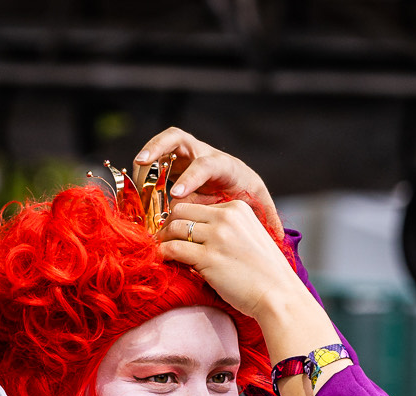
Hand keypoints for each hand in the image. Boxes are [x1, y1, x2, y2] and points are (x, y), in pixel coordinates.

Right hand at [133, 127, 279, 230]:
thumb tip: (282, 236)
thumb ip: (267, 217)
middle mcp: (202, 154)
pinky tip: (134, 179)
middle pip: (180, 139)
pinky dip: (145, 164)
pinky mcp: (173, 161)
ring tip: (135, 165)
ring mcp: (186, 155)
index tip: (176, 196)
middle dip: (161, 148)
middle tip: (144, 163)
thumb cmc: (244, 192)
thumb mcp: (256, 203)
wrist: (234, 180)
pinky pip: (156, 157)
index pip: (205, 165)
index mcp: (222, 164)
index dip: (190, 178)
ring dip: (149, 150)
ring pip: (165, 142)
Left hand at [156, 200, 311, 319]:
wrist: (279, 295)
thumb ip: (227, 230)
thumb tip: (197, 235)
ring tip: (162, 250)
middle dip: (168, 224)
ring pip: (174, 227)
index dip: (182, 217)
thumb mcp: (250, 238)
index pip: (197, 204)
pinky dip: (164, 253)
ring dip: (163, 239)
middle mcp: (226, 217)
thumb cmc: (265, 273)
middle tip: (164, 239)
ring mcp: (217, 237)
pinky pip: (173, 248)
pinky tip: (163, 260)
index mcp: (237, 208)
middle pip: (181, 210)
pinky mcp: (208, 258)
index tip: (177, 230)